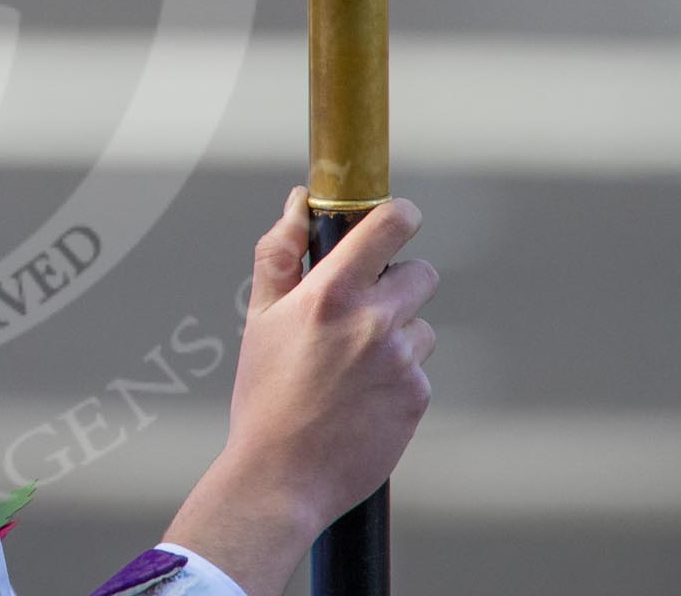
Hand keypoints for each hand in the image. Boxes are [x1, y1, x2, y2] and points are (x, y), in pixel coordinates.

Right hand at [159, 186, 436, 594]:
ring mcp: (401, 361)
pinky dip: (397, 376)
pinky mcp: (417, 396)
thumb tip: (296, 204)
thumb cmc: (264, 395)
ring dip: (397, 335)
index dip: (399, 214)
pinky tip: (362, 396)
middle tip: (362, 308)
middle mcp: (373, 321)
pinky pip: (419, 369)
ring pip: (421, 325)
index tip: (396, 218)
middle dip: (397, 282)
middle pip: (420, 273)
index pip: (389, 225)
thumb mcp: (259, 317)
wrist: (282, 476)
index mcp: (331, 293)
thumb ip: (278, 254)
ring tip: (352, 365)